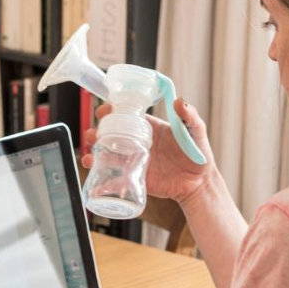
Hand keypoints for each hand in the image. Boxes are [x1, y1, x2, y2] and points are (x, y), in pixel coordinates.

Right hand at [81, 99, 216, 204]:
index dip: (113, 112)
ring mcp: (136, 161)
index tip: (103, 111)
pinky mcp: (136, 179)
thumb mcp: (196, 131)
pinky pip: (117, 181)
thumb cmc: (199, 154)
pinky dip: (104, 184)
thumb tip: (179, 102)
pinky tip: (95, 185)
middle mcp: (139, 143)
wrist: (200, 183)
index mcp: (150, 128)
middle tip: (92, 135)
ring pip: (109, 157)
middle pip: (113, 136)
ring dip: (95, 155)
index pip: (127, 116)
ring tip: (88, 157)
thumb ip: (189, 116)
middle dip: (98, 134)